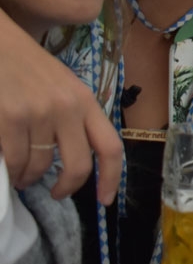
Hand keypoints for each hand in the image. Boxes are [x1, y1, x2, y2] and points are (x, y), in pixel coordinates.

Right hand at [0, 14, 121, 202]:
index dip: (111, 178)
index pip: (111, 146)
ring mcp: (38, 113)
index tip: (105, 199)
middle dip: (67, 188)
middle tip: (55, 193)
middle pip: (79, 165)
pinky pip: (14, 160)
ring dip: (29, 178)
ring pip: (40, 166)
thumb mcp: (60, 86)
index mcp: (85, 100)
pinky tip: (8, 166)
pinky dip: (11, 170)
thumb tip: (74, 157)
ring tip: (22, 173)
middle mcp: (67, 108)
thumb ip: (72, 117)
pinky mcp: (10, 118)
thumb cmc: (23, 64)